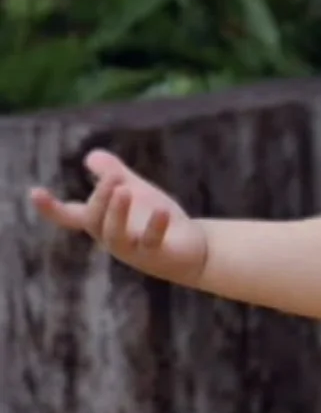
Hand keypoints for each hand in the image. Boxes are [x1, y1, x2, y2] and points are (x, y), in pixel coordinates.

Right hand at [29, 149, 208, 285]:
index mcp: (103, 223)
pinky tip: (161, 210)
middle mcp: (112, 238)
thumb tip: (89, 157)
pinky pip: (151, 243)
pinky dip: (155, 226)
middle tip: (113, 177)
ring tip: (123, 189)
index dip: (51, 207)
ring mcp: (133, 250)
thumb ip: (112, 173)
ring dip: (117, 212)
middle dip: (100, 198)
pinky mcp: (158, 256)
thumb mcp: (135, 191)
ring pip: (115, 236)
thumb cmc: (157, 221)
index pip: (70, 217)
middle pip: (94, 221)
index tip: (35, 191)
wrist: (193, 248)